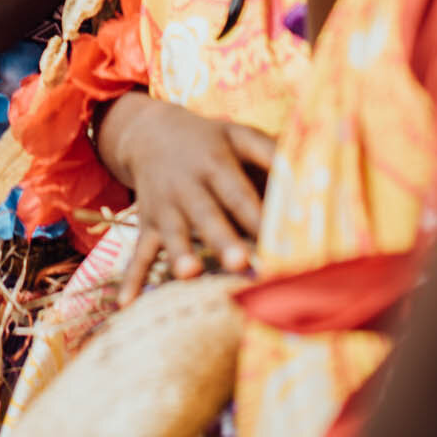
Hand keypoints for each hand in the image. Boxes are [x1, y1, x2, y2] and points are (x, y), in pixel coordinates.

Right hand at [99, 92, 275, 299]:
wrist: (149, 132)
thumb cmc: (208, 140)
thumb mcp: (238, 135)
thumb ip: (271, 153)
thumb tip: (309, 173)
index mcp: (215, 163)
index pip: (239, 192)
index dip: (258, 215)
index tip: (279, 240)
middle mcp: (188, 187)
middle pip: (207, 215)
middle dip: (222, 239)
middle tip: (240, 262)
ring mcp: (165, 208)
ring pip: (173, 235)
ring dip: (180, 255)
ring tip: (191, 274)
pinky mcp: (148, 225)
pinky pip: (138, 253)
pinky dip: (131, 278)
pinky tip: (126, 304)